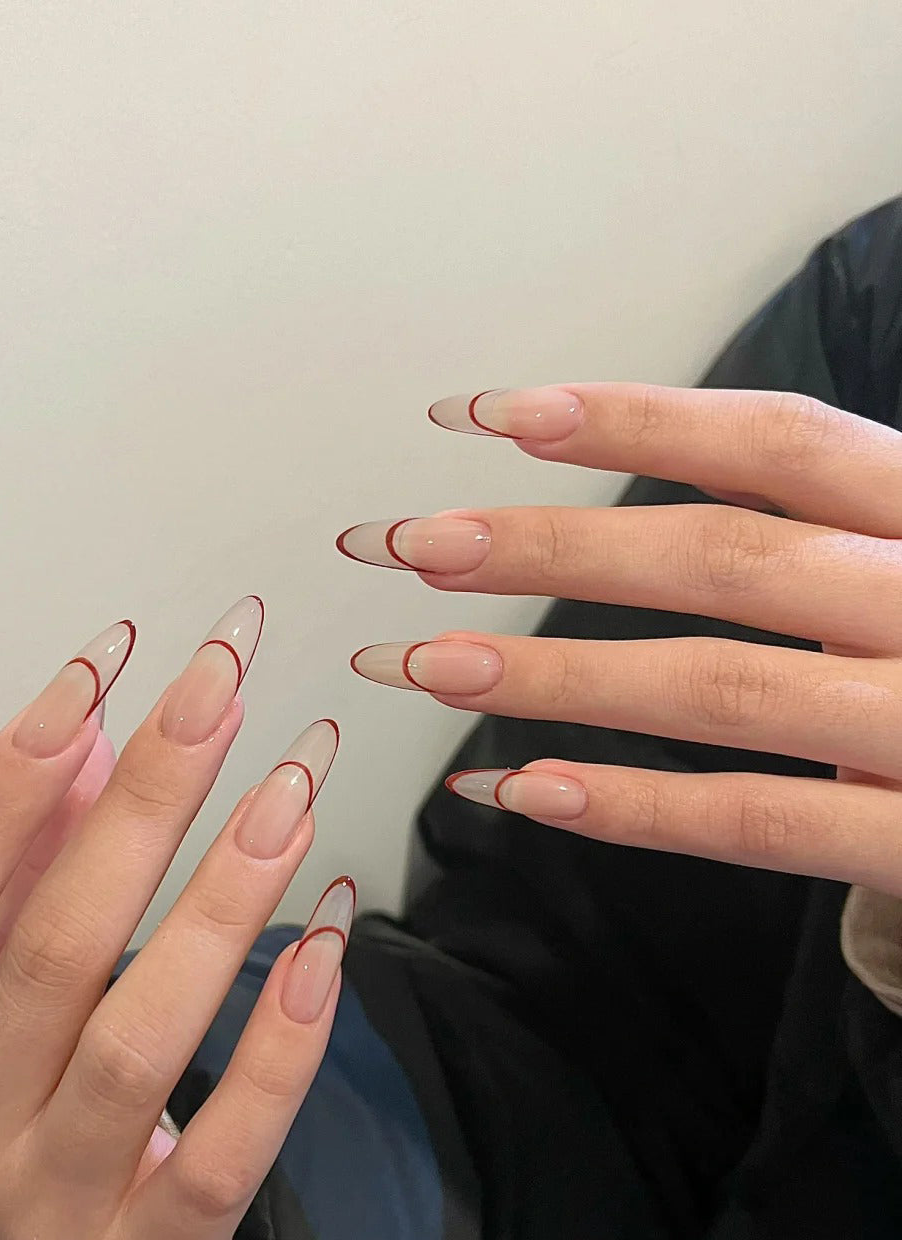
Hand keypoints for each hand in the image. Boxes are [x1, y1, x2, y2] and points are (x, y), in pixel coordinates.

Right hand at [0, 597, 351, 1239]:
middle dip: (145, 804)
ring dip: (222, 900)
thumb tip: (98, 733)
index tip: (94, 675)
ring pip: (140, 1041)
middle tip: (222, 691)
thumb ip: (30, 866)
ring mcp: (50, 1204)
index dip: (0, 789)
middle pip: (53, 952)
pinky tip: (328, 934)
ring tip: (292, 789)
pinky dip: (282, 1038)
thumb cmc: (26, 1098)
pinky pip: (228, 1142)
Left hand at [342, 384, 901, 892]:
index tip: (486, 415)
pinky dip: (631, 807)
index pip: (780, 440)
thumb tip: (632, 490)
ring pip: (719, 688)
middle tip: (407, 543)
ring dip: (554, 671)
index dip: (629, 419)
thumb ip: (833, 528)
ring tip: (422, 662)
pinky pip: (758, 824)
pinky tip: (518, 790)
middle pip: (722, 555)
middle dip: (549, 545)